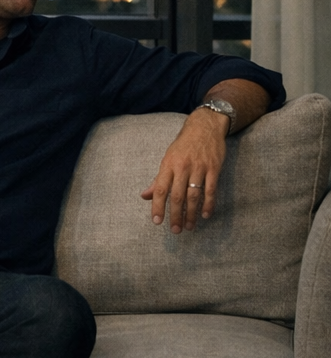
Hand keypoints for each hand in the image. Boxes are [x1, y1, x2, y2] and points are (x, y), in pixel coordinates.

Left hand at [141, 108, 228, 232]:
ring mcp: (199, 168)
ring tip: (190, 226)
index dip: (157, 206)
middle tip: (175, 230)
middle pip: (177, 196)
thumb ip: (158, 180)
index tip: (157, 222)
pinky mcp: (214, 168)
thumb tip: (144, 196)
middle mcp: (182, 167)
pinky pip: (211, 190)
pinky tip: (205, 215)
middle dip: (175, 215)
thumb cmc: (183, 146)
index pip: (161, 190)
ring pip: (194, 195)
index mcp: (167, 165)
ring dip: (191, 213)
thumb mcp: (167, 159)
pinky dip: (208, 204)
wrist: (204, 127)